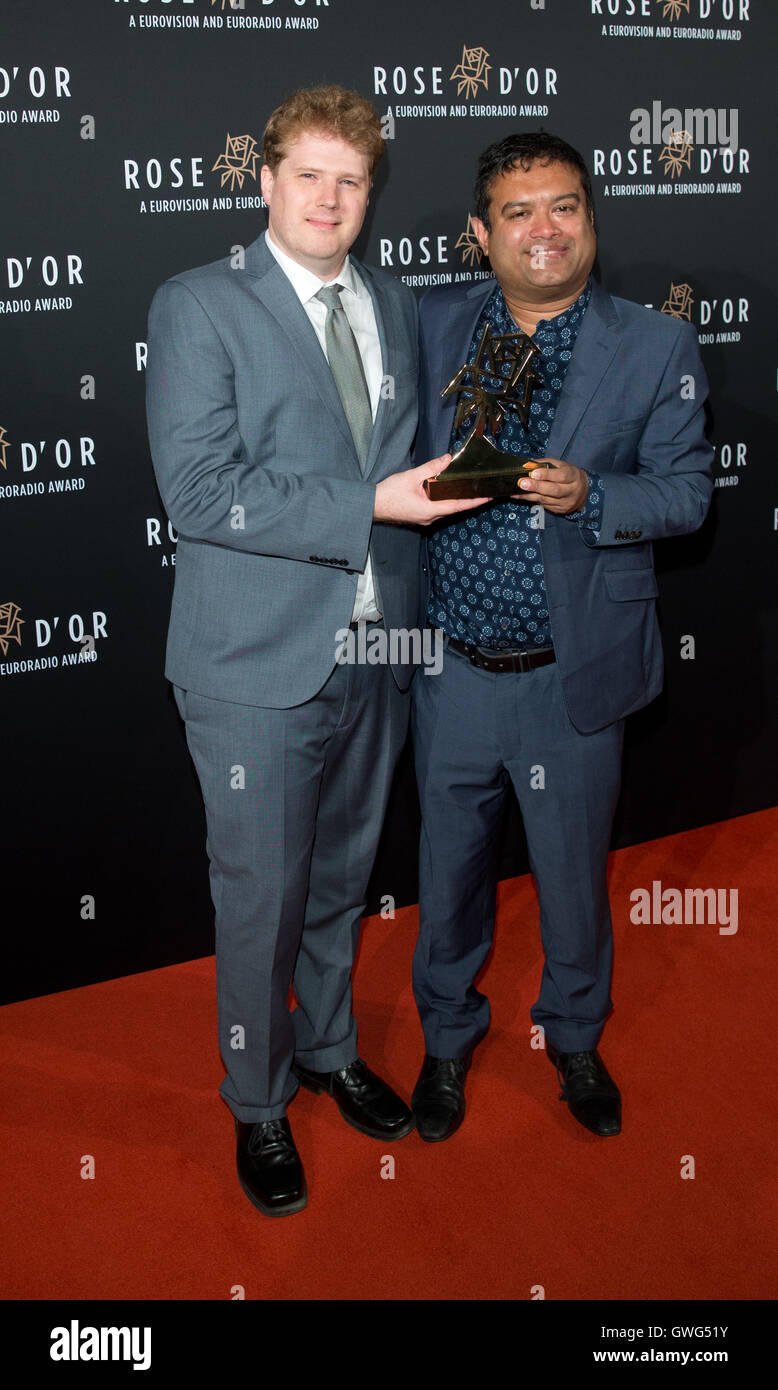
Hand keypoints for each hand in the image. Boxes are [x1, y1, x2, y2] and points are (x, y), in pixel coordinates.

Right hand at [374, 455, 490, 525]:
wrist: (371, 505)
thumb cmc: (388, 494)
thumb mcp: (411, 477)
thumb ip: (431, 468)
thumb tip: (448, 459)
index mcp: (430, 510)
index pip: (459, 506)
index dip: (475, 501)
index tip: (488, 497)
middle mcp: (429, 518)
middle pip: (454, 508)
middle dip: (468, 499)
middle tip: (483, 490)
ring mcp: (424, 519)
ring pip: (446, 508)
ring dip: (456, 500)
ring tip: (469, 489)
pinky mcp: (419, 516)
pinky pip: (437, 509)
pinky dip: (445, 500)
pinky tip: (447, 492)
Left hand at [513, 458, 587, 514]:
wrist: (583, 492)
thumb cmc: (569, 475)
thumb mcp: (561, 466)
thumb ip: (545, 464)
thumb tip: (528, 465)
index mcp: (573, 476)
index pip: (561, 476)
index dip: (547, 475)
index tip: (533, 473)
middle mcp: (571, 491)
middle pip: (553, 490)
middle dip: (536, 486)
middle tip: (522, 483)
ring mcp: (565, 502)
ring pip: (546, 499)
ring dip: (529, 495)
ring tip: (516, 491)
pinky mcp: (559, 510)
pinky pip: (543, 505)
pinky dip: (530, 500)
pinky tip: (520, 496)